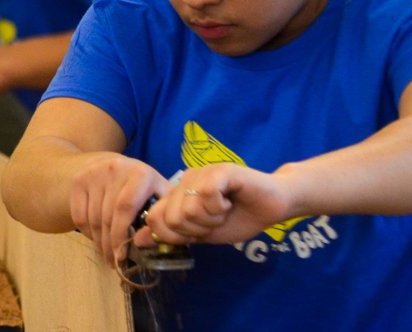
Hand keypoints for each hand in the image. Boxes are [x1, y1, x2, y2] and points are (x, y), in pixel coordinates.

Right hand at [68, 154, 166, 265]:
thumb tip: (160, 240)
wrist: (111, 163)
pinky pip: (79, 216)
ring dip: (99, 242)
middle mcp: (115, 169)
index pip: (125, 208)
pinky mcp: (79, 180)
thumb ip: (163, 213)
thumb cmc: (142, 186)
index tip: (123, 255)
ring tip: (107, 255)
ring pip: (93, 219)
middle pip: (108, 216)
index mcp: (140, 174)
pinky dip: (87, 232)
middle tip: (114, 262)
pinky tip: (96, 239)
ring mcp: (94, 174)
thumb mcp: (159, 192)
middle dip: (110, 245)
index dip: (122, 234)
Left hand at [131, 163, 295, 247]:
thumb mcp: (201, 234)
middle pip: (170, 218)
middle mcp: (185, 181)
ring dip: (210, 219)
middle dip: (195, 230)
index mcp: (177, 195)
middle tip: (214, 220)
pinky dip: (220, 207)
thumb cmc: (239, 218)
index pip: (154, 219)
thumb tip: (138, 241)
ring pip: (188, 209)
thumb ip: (172, 236)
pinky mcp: (220, 171)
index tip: (197, 234)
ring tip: (224, 210)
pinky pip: (207, 195)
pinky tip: (230, 202)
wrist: (273, 206)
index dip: (175, 235)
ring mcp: (201, 173)